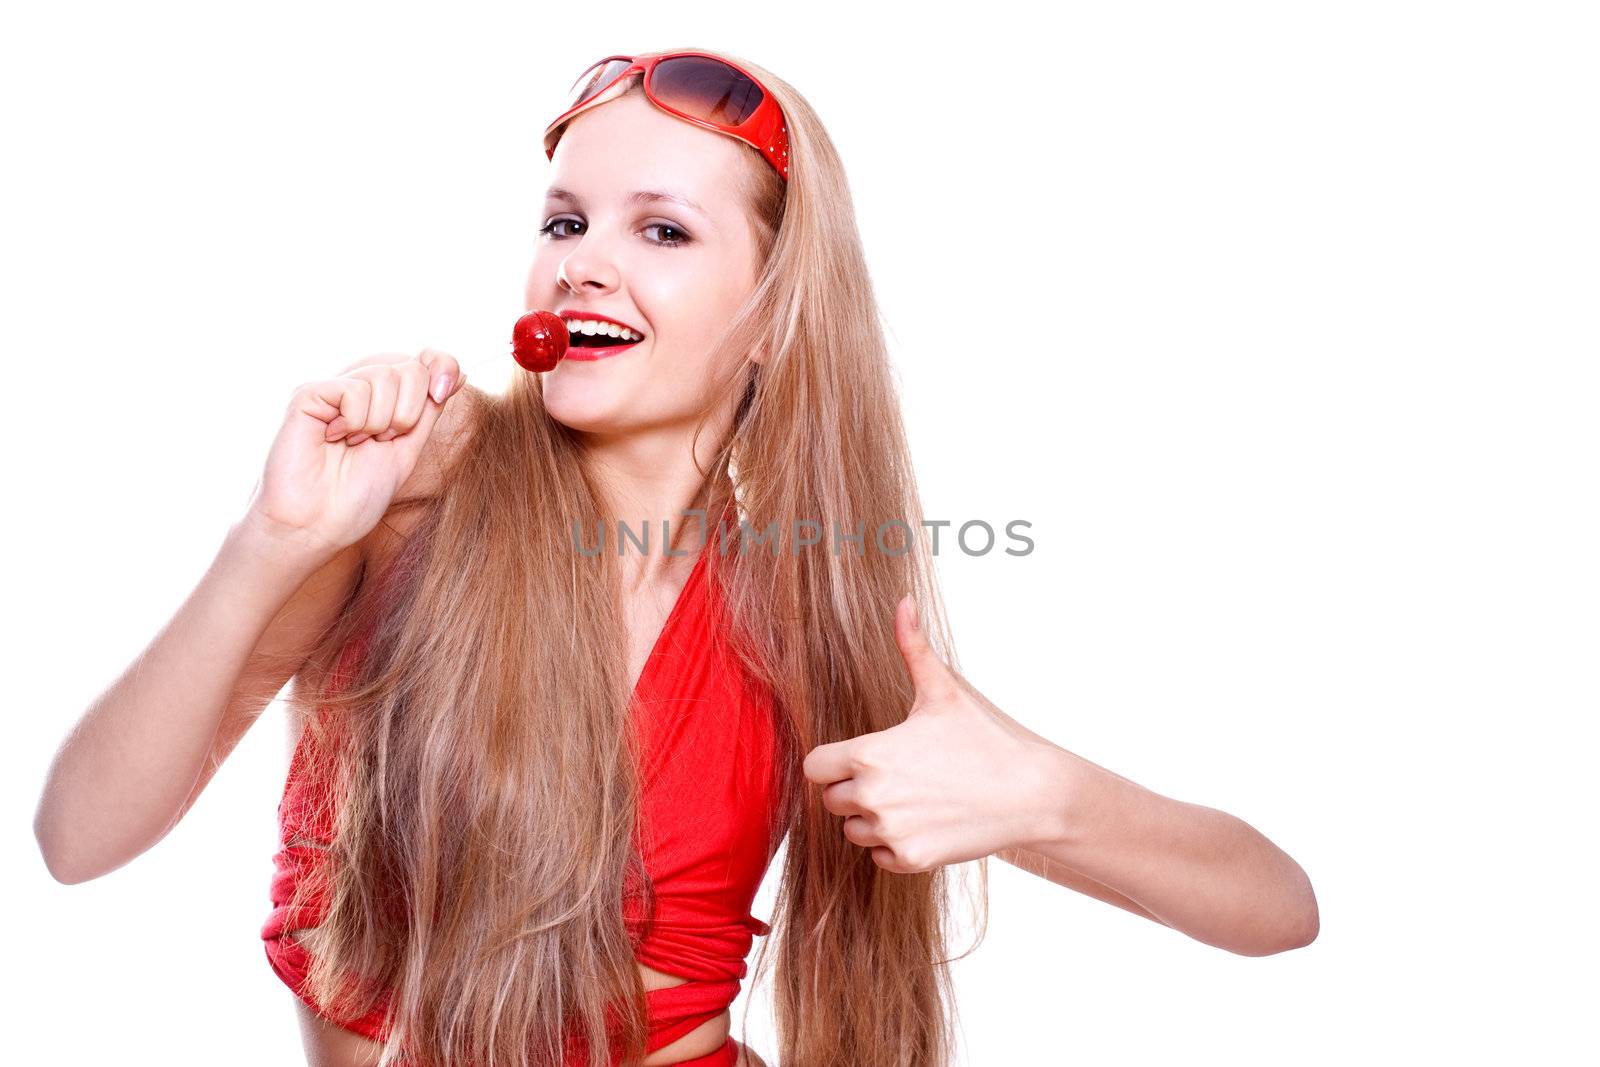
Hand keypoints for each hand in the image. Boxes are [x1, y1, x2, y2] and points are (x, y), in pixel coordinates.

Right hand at [244, 348, 466, 557]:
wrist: (317, 525)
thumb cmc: (357, 497)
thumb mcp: (408, 449)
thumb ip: (429, 410)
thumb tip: (459, 372)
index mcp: (385, 403)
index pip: (424, 363)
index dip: (442, 366)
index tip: (443, 392)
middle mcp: (360, 391)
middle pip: (410, 368)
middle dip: (409, 413)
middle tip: (382, 441)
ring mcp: (334, 391)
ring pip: (385, 376)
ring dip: (381, 422)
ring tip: (355, 444)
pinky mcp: (309, 395)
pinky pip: (354, 389)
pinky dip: (355, 420)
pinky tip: (334, 438)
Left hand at [802, 596, 1065, 873]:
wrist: (1029, 792)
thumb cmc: (982, 739)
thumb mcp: (942, 692)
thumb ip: (912, 647)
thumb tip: (903, 601)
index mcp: (869, 754)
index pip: (814, 767)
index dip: (832, 762)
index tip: (858, 759)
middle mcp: (872, 796)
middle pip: (832, 800)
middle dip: (855, 790)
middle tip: (898, 777)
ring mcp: (890, 831)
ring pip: (854, 831)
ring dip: (874, 819)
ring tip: (915, 799)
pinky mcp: (910, 859)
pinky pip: (879, 857)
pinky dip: (896, 845)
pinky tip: (927, 822)